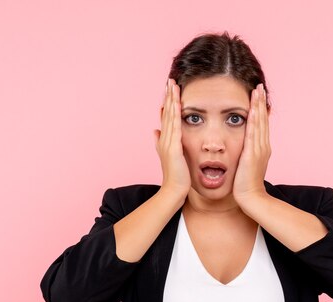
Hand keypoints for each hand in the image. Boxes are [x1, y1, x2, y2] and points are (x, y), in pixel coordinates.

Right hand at [154, 79, 190, 199]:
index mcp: (164, 139)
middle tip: (170, 80)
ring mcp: (167, 142)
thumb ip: (160, 142)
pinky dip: (176, 115)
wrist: (173, 189)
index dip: (167, 102)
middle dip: (168, 96)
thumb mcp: (168, 155)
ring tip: (173, 86)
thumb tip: (155, 131)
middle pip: (166, 112)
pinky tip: (178, 104)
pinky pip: (175, 128)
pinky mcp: (173, 148)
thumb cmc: (175, 175)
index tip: (170, 89)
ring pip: (169, 117)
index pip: (166, 116)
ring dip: (171, 101)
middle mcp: (163, 138)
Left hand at [233, 83, 270, 205]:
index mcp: (261, 148)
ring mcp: (259, 150)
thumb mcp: (246, 166)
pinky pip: (254, 134)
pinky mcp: (253, 154)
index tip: (257, 96)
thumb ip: (245, 155)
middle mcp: (263, 146)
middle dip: (261, 103)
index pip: (261, 124)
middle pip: (263, 120)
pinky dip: (254, 121)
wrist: (252, 199)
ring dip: (258, 106)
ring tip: (257, 91)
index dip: (260, 109)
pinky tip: (253, 110)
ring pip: (260, 123)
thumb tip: (241, 149)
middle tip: (259, 87)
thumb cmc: (245, 186)